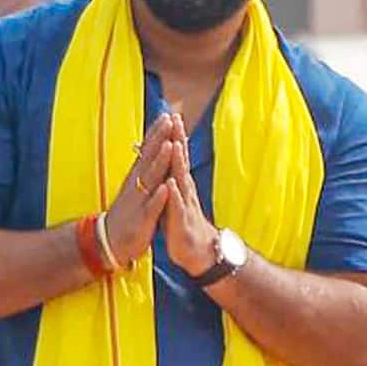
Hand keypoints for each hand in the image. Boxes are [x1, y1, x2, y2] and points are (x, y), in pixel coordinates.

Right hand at [105, 114, 173, 265]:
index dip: (157, 132)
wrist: (108, 242)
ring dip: (160, 161)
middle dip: (160, 138)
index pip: (147, 149)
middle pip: (149, 157)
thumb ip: (144, 168)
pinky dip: (159, 197)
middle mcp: (137, 184)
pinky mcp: (142, 220)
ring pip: (151, 178)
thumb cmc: (127, 212)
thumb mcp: (135, 186)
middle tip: (169, 119)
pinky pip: (151, 207)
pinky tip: (166, 188)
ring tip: (169, 145)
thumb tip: (151, 147)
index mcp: (137, 176)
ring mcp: (139, 201)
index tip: (167, 113)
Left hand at [161, 113, 218, 276]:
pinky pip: (177, 205)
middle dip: (178, 139)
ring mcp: (184, 204)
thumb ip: (172, 176)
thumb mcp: (175, 196)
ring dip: (178, 162)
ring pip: (181, 179)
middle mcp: (184, 189)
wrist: (197, 252)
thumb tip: (169, 158)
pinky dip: (175, 193)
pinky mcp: (181, 221)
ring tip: (175, 144)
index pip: (176, 155)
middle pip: (181, 160)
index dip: (173, 135)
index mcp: (180, 183)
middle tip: (176, 118)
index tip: (170, 114)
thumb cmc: (182, 222)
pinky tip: (172, 182)